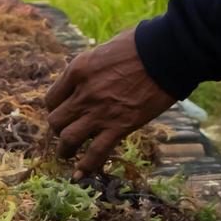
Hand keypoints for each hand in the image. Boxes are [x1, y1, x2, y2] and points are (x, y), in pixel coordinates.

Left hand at [45, 30, 176, 178]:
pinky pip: (95, 153)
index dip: (56, 108)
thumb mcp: (104, 49)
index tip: (65, 112)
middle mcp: (82, 94)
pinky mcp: (119, 126)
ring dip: (65, 149)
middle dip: (59, 129)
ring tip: (67, 154)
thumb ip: (92, 67)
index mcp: (77, 70)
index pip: (52, 99)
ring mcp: (99, 112)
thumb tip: (90, 77)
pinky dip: (87, 166)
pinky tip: (81, 175)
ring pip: (68, 139)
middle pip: (55, 121)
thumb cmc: (141, 45)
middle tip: (66, 132)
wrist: (168, 53)